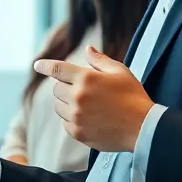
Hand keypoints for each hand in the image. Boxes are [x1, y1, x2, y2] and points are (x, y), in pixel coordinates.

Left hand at [34, 46, 153, 151]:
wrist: (143, 128)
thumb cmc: (133, 97)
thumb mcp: (120, 72)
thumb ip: (100, 60)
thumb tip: (87, 49)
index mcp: (86, 78)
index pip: (58, 69)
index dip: (45, 66)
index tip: (37, 65)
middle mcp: (77, 97)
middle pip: (56, 89)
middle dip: (65, 87)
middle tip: (81, 89)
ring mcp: (76, 117)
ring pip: (59, 107)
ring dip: (66, 103)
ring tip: (86, 105)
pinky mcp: (78, 132)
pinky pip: (65, 122)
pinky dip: (71, 119)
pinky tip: (88, 118)